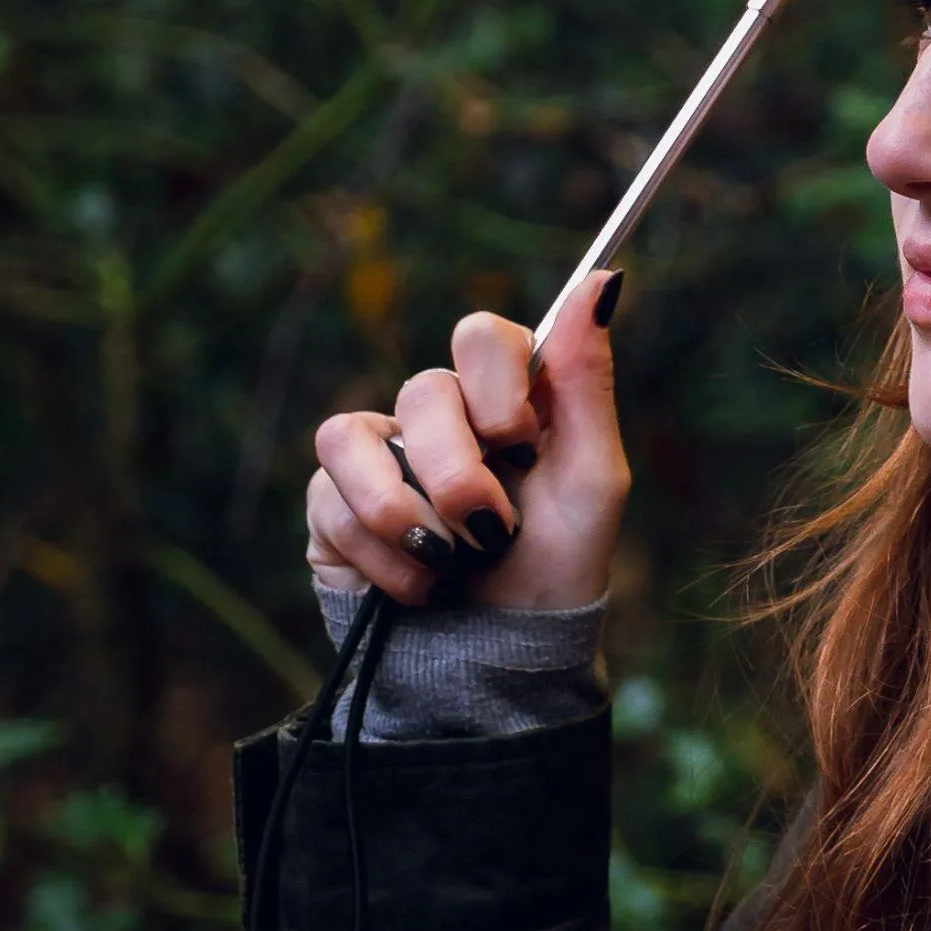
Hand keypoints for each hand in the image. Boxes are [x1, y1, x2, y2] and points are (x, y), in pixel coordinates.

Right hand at [305, 271, 629, 609]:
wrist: (506, 652)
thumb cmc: (559, 563)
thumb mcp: (596, 478)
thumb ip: (589, 379)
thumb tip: (603, 278)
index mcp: (505, 398)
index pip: (480, 334)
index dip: (498, 385)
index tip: (524, 441)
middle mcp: (438, 415)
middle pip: (423, 390)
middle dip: (461, 473)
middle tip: (494, 528)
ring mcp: (379, 455)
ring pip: (353, 435)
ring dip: (410, 513)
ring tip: (453, 560)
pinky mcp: (332, 504)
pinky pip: (328, 497)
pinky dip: (383, 553)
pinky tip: (418, 583)